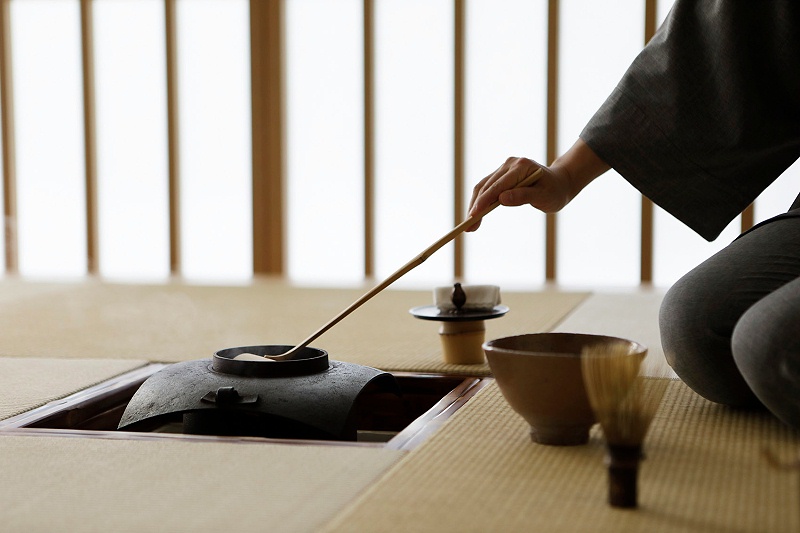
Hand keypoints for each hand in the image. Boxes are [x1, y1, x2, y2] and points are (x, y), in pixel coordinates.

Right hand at [466, 139, 609, 231]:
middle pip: (486, 186)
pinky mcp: (502, 174)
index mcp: (521, 166)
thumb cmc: (555, 191)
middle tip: (468, 227)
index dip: (483, 201)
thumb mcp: (544, 197)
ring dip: (474, 205)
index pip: (497, 185)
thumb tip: (501, 200)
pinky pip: (487, 187)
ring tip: (469, 225)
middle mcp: (510, 163)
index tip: (473, 216)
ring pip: (483, 186)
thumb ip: (523, 196)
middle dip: (475, 207)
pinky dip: (480, 201)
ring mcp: (505, 167)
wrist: (561, 183)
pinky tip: (475, 214)